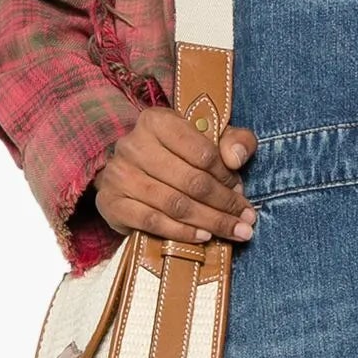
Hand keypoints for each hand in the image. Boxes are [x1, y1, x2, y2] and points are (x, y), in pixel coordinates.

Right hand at [95, 108, 258, 244]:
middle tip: (245, 221)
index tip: (241, 192)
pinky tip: (203, 237)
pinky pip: (153, 221)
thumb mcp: (208, 141)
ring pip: (175, 204)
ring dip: (210, 222)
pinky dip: (182, 232)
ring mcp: (119, 174)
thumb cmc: (176, 157)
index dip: (227, 177)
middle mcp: (134, 144)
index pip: (203, 152)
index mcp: (158, 121)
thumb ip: (234, 142)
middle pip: (191, 181)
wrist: (128, 177)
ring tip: (233, 232)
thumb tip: (237, 158)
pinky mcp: (111, 203)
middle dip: (224, 205)